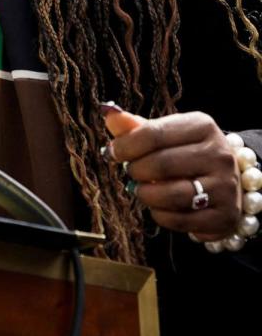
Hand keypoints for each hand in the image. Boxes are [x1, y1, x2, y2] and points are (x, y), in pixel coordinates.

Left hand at [104, 106, 241, 240]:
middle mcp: (220, 155)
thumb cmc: (185, 151)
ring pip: (172, 195)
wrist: (226, 180)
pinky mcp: (226, 217)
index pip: (153, 134)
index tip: (111, 152)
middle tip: (131, 172)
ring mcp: (226, 187)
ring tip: (141, 189)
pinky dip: (160, 215)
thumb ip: (135, 127)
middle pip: (161, 165)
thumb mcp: (165, 133)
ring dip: (146, 194)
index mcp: (202, 126)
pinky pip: (181, 221)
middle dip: (136, 170)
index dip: (125, 145)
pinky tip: (158, 207)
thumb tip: (109, 114)